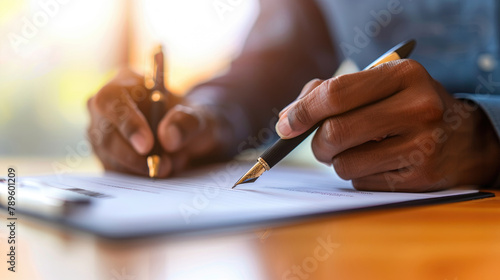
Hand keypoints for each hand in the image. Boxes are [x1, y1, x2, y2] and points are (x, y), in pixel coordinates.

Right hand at [87, 68, 235, 176]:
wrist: (183, 137)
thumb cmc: (186, 119)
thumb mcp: (198, 117)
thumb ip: (187, 121)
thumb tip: (168, 137)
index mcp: (124, 82)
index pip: (111, 99)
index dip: (127, 123)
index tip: (147, 145)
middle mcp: (104, 107)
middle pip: (106, 134)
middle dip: (135, 156)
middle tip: (164, 166)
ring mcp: (99, 132)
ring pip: (109, 157)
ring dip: (139, 168)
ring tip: (167, 166)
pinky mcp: (103, 155)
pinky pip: (114, 171)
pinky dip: (137, 175)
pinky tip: (156, 169)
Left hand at [276, 60, 499, 191]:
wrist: (463, 138)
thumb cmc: (407, 107)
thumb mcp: (379, 86)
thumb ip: (330, 94)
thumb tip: (286, 119)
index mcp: (404, 74)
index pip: (336, 93)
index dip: (303, 111)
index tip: (285, 125)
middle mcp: (418, 107)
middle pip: (336, 132)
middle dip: (316, 143)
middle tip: (321, 144)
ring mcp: (422, 145)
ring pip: (345, 164)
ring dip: (338, 161)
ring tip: (357, 151)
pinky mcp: (420, 177)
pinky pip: (361, 182)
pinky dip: (358, 175)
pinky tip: (379, 163)